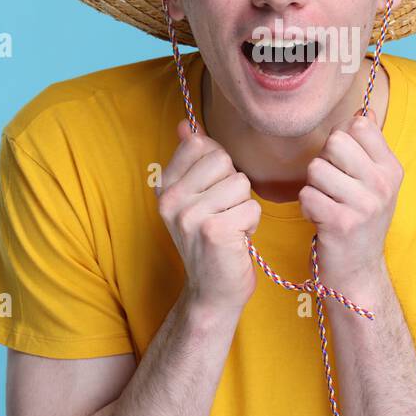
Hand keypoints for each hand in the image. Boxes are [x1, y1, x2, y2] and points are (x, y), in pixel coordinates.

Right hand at [155, 119, 259, 313]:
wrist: (211, 292)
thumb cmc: (209, 240)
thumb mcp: (193, 197)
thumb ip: (191, 159)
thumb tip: (185, 124)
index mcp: (164, 187)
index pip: (200, 144)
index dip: (218, 166)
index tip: (211, 193)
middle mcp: (171, 200)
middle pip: (223, 160)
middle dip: (233, 186)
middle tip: (222, 213)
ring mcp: (190, 216)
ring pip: (241, 184)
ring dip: (243, 207)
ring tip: (229, 228)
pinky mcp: (214, 231)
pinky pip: (251, 208)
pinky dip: (251, 226)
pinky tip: (236, 241)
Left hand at [298, 111, 402, 289]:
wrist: (359, 270)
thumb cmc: (361, 219)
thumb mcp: (375, 181)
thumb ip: (369, 144)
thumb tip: (364, 109)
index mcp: (392, 169)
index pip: (359, 125)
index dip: (341, 139)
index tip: (343, 163)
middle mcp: (383, 184)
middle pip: (335, 142)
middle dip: (324, 160)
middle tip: (332, 185)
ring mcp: (364, 205)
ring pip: (316, 168)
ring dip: (314, 186)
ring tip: (327, 203)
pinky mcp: (341, 223)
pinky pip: (307, 195)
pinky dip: (307, 206)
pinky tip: (320, 218)